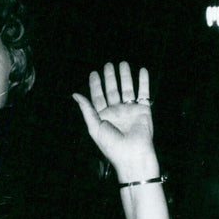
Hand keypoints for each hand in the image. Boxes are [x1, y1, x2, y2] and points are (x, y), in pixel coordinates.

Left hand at [72, 62, 158, 179]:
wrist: (133, 155)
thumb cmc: (112, 146)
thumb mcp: (94, 128)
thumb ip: (86, 110)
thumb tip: (75, 94)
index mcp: (104, 116)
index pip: (98, 97)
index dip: (95, 85)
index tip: (94, 73)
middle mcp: (117, 112)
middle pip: (113, 90)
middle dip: (110, 77)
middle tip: (108, 64)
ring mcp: (130, 110)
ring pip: (127, 89)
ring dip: (125, 76)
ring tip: (123, 63)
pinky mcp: (143, 110)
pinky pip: (144, 93)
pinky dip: (143, 82)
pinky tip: (142, 70)